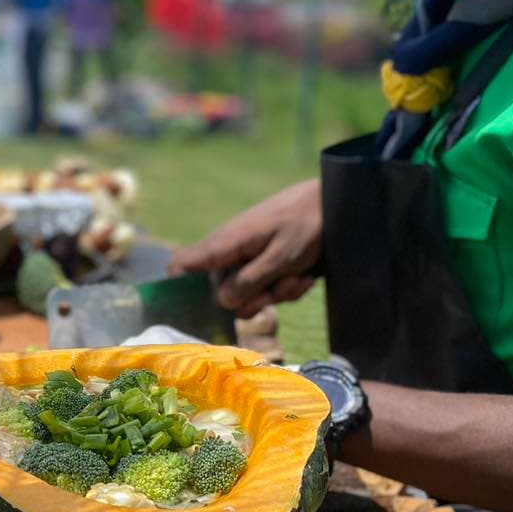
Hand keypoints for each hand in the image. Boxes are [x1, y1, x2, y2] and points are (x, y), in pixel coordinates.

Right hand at [171, 179, 322, 315]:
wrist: (333, 203)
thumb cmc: (306, 224)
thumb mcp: (281, 257)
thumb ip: (249, 282)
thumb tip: (222, 302)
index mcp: (224, 244)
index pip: (180, 265)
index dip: (179, 289)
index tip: (201, 308)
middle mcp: (228, 251)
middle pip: (221, 293)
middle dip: (251, 300)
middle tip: (276, 292)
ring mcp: (245, 256)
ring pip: (247, 293)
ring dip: (274, 294)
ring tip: (298, 278)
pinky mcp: (262, 261)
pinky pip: (264, 286)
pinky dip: (284, 286)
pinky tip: (304, 275)